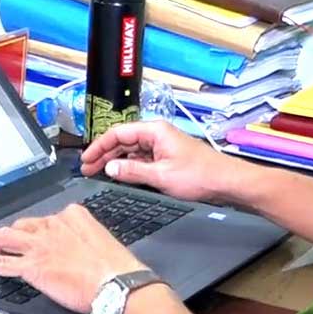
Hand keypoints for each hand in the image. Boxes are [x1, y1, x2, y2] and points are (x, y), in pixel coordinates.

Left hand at [0, 204, 142, 313]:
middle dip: (5, 236)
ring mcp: (40, 245)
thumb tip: (73, 255)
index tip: (31, 240)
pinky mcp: (32, 266)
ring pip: (3, 239)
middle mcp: (53, 225)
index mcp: (72, 216)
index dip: (34, 233)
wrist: (119, 285)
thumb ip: (81, 243)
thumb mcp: (100, 244)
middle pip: (20, 227)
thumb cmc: (118, 271)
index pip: (43, 221)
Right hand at [81, 120, 235, 204]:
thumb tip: (109, 167)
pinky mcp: (167, 157)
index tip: (86, 159)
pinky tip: (120, 175)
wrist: (227, 182)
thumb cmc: (200, 176)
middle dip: (104, 154)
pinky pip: (142, 158)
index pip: (118, 133)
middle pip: (123, 140)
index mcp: (154, 130)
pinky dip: (129, 165)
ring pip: (131, 150)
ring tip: (99, 172)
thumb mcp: (160, 176)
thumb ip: (131, 170)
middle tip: (88, 168)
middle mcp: (157, 134)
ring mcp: (162, 145)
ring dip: (115, 160)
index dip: (98, 146)